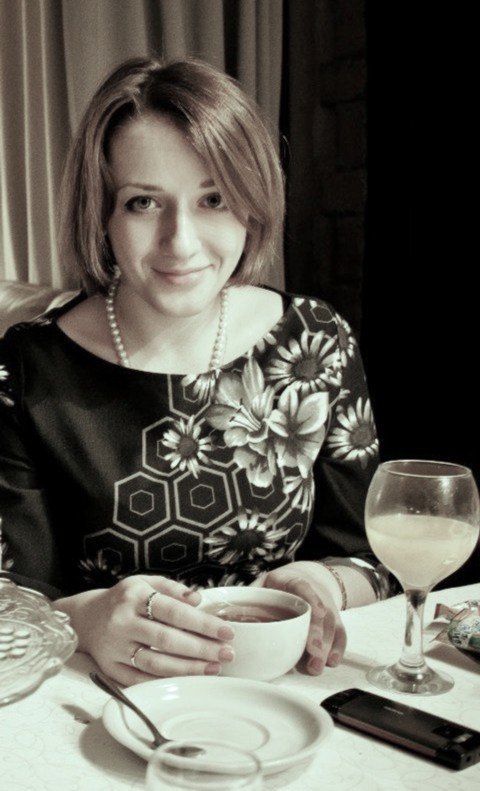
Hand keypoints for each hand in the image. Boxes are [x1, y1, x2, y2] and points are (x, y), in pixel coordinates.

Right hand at [56, 575, 234, 684]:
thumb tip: (199, 600)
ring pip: (156, 663)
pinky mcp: (110, 668)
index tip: (227, 632)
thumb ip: (172, 588)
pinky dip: (165, 682)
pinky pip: (140, 680)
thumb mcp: (145, 582)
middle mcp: (123, 622)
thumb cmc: (124, 599)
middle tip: (228, 654)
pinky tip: (187, 681)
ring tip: (214, 668)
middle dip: (202, 649)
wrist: (85, 617)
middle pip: (167, 640)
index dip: (203, 623)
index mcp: (135, 596)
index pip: (174, 612)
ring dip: (188, 669)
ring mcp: (115, 647)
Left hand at [253, 562, 346, 674]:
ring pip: (333, 626)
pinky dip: (338, 648)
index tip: (317, 613)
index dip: (313, 599)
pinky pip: (341, 634)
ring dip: (327, 647)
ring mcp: (327, 607)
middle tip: (314, 652)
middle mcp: (316, 593)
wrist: (310, 576)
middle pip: (322, 613)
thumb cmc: (281, 584)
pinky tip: (332, 662)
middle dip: (319, 633)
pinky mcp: (335, 620)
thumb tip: (228, 616)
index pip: (306, 587)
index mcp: (295, 581)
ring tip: (317, 666)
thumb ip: (251, 596)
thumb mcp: (265, 582)